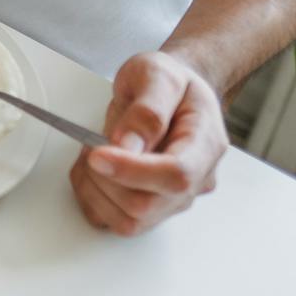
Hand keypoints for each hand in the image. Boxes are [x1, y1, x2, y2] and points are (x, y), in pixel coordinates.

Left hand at [69, 51, 225, 235]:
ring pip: (130, 220)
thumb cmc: (170, 81)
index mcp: (205, 144)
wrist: (174, 91)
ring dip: (96, 189)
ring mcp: (174, 199)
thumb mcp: (158, 74)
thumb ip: (146, 109)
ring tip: (93, 152)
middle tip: (93, 143)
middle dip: (106, 177)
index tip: (98, 154)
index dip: (133, 171)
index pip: (176, 175)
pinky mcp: (152, 208)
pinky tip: (90, 171)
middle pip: (148, 204)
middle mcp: (196, 180)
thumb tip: (127, 145)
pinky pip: (116, 221)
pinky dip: (92, 199)